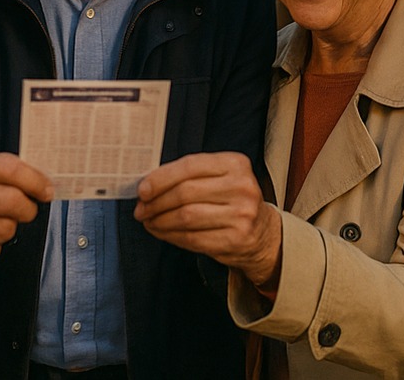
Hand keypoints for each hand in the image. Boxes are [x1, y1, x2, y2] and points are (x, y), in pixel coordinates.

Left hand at [134, 152, 281, 287]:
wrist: (263, 233)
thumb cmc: (231, 200)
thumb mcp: (219, 177)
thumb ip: (189, 175)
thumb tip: (148, 186)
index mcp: (235, 163)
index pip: (190, 166)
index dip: (160, 178)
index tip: (142, 190)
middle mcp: (242, 187)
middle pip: (185, 192)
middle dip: (156, 202)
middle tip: (141, 209)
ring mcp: (241, 214)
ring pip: (186, 217)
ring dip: (160, 220)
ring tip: (149, 221)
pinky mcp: (236, 239)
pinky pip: (192, 238)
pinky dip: (171, 236)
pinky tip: (162, 232)